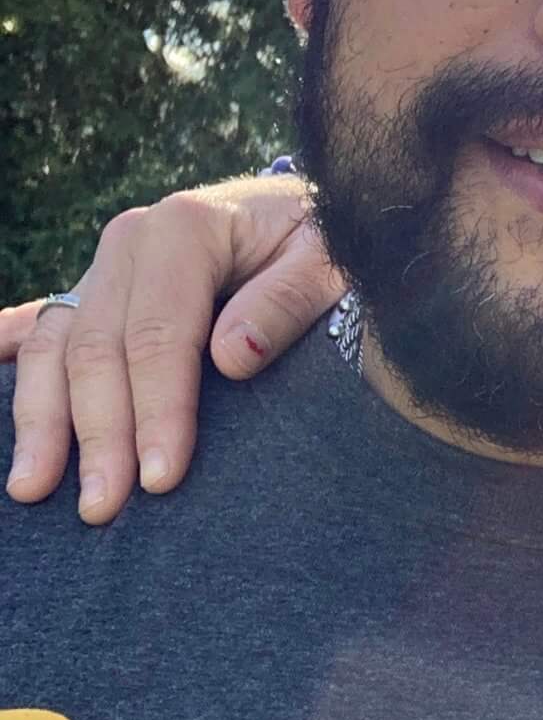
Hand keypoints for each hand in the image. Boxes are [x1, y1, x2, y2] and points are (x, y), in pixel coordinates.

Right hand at [1, 177, 342, 522]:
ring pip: (52, 347)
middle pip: (96, 349)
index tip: (159, 478)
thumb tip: (231, 356)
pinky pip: (40, 329)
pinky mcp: (96, 289)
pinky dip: (10, 364)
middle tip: (102, 510)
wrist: (308, 209)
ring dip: (40, 421)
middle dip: (95, 435)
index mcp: (185, 228)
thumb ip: (288, 301)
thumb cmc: (327, 244)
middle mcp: (130, 242)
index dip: (156, 411)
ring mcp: (105, 267)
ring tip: (34, 491)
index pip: (158, 335)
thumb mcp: (333, 263)